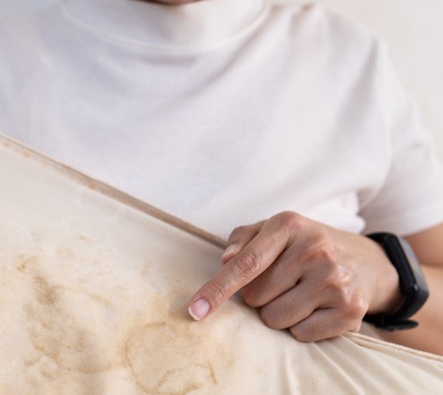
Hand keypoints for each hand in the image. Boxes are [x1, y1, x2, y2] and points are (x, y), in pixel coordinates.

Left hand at [187, 211, 401, 341]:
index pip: (245, 263)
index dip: (217, 289)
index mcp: (288, 225)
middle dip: (259, 295)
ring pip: (274, 319)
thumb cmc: (304, 245)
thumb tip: (225, 260)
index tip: (195, 310)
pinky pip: (300, 335)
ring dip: (278, 313)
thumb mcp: (273, 230)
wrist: (365, 261)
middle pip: (255, 297)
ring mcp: (335, 280)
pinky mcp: (351, 310)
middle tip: (283, 281)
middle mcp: (315, 250)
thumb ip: (242, 240)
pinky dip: (301, 327)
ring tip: (300, 293)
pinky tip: (316, 307)